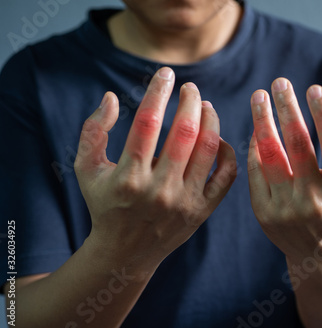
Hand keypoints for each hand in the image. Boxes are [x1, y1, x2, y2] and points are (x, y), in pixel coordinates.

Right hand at [74, 67, 236, 267]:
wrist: (125, 252)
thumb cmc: (104, 204)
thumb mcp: (86, 170)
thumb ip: (93, 131)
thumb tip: (113, 96)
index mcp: (128, 177)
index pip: (147, 123)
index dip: (158, 92)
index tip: (165, 73)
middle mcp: (159, 190)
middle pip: (184, 132)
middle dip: (190, 101)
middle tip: (190, 88)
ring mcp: (184, 201)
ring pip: (208, 149)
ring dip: (211, 120)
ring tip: (205, 106)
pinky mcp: (202, 211)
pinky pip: (225, 175)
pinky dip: (227, 152)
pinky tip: (217, 138)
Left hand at [247, 78, 321, 260]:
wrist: (317, 251)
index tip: (313, 88)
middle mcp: (315, 202)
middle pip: (298, 146)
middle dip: (287, 109)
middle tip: (279, 82)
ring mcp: (287, 209)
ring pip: (271, 156)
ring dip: (262, 121)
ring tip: (259, 97)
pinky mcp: (264, 212)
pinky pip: (256, 170)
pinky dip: (255, 145)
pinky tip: (257, 127)